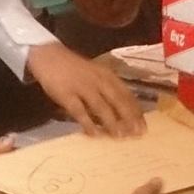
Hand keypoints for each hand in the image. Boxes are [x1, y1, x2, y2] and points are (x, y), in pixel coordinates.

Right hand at [24, 43, 144, 136]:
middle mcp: (98, 81)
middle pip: (118, 101)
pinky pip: (80, 111)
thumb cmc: (75, 68)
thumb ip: (108, 88)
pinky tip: (94, 134)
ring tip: (119, 136)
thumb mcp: (96, 73)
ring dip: (112, 123)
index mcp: (107, 76)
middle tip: (136, 134)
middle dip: (129, 119)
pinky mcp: (67, 95)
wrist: (49, 56)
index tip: (144, 125)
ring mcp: (82, 87)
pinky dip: (88, 123)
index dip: (136, 111)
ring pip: (101, 107)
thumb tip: (122, 110)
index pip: (126, 95)